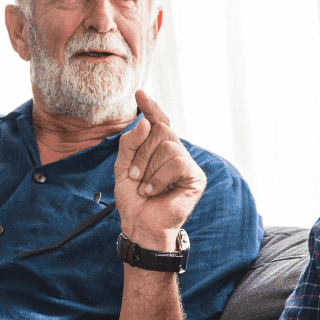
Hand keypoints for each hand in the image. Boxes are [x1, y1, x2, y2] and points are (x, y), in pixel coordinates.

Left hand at [114, 90, 205, 249]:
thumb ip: (130, 143)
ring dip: (149, 169)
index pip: (158, 122)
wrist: (140, 225)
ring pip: (168, 146)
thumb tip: (146, 122)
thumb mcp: (123, 167)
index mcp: (159, 148)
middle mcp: (176, 152)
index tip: (139, 94)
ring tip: (145, 187)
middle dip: (141, 153)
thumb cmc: (133, 199)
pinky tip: (154, 191)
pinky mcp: (196, 177)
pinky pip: (177, 162)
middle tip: (134, 176)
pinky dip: (160, 177)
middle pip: (160, 131)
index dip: (151, 107)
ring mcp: (187, 164)